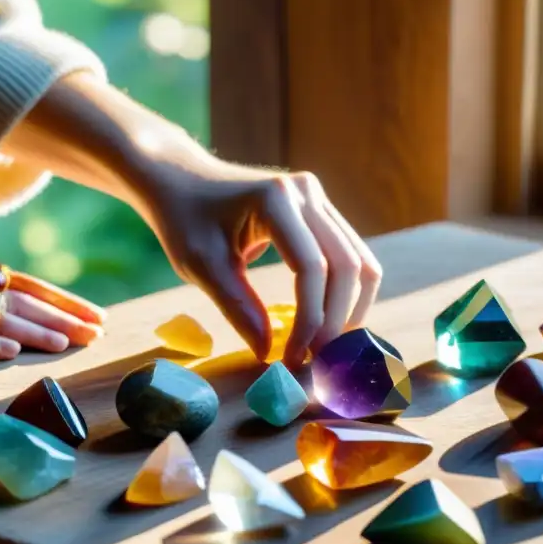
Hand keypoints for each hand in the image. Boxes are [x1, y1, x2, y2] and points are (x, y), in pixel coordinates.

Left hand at [142, 162, 382, 366]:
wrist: (182, 180)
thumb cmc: (184, 220)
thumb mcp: (201, 266)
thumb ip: (237, 307)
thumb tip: (269, 354)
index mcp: (276, 199)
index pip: (311, 268)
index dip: (310, 319)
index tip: (294, 358)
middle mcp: (307, 193)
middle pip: (347, 265)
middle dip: (336, 319)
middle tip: (318, 363)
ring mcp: (319, 199)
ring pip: (359, 262)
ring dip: (351, 309)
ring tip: (329, 348)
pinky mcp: (321, 210)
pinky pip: (350, 256)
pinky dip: (347, 293)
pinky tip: (330, 323)